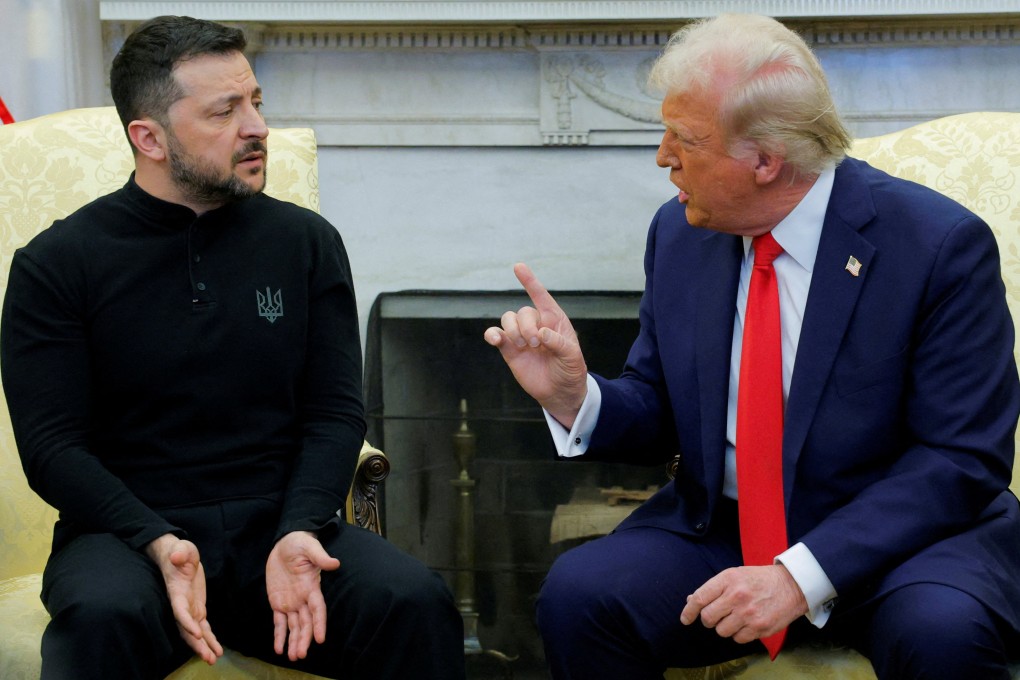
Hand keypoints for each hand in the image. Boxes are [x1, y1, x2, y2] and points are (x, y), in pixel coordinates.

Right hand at [146, 534, 222, 664]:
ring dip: (204, 646)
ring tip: (213, 659)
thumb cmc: (179, 551)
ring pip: (195, 632)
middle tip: (208, 657)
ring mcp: (190, 608)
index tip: (197, 632)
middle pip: (187, 628)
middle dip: (196, 643)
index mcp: (177, 592)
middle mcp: (182, 604)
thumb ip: (180, 552)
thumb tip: (177, 556)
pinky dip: (209, 639)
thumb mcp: (182, 548)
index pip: (180, 610)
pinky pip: (203, 627)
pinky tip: (217, 651)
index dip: (186, 622)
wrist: (178, 556)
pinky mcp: (197, 608)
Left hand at [266, 531, 340, 660]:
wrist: (284, 543)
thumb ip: (320, 557)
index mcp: (311, 587)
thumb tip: (335, 563)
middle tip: (300, 654)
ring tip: (293, 656)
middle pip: (306, 623)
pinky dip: (279, 635)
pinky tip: (279, 648)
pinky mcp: (278, 602)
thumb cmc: (299, 543)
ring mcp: (291, 602)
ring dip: (294, 641)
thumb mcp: (309, 547)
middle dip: (304, 639)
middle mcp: (303, 598)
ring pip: (294, 626)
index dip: (319, 624)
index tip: (320, 639)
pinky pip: (279, 622)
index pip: (317, 609)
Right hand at [484, 263, 588, 427]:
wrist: (560, 392)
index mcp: (554, 320)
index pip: (541, 296)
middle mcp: (536, 324)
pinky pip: (495, 335)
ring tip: (523, 346)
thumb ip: (558, 342)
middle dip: (526, 326)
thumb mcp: (572, 356)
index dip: (529, 281)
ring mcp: (521, 336)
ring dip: (513, 330)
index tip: (518, 266)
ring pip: (508, 319)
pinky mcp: (509, 349)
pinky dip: (491, 334)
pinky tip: (494, 339)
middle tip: (536, 344)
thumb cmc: (570, 370)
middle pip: (523, 312)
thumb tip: (541, 333)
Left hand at [680, 565, 807, 643]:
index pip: (700, 598)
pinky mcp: (759, 627)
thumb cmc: (759, 580)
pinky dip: (739, 634)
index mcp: (728, 579)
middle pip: (707, 618)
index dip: (689, 611)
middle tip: (716, 616)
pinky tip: (747, 623)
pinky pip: (738, 639)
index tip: (685, 619)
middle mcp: (736, 596)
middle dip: (708, 619)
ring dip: (725, 627)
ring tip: (736, 617)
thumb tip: (690, 600)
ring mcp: (748, 613)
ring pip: (721, 631)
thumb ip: (713, 588)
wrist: (792, 585)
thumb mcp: (735, 575)